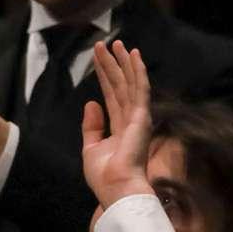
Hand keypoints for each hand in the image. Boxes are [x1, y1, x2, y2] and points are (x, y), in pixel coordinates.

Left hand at [79, 38, 153, 204]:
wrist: (117, 188)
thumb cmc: (105, 176)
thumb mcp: (91, 148)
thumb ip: (91, 126)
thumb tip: (91, 102)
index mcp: (120, 128)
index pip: (111, 96)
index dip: (104, 76)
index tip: (97, 58)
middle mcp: (131, 120)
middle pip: (120, 85)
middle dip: (112, 64)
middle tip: (104, 44)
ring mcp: (138, 118)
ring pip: (129, 83)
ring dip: (122, 62)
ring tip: (116, 43)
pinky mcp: (141, 117)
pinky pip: (139, 88)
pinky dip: (137, 71)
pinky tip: (133, 55)